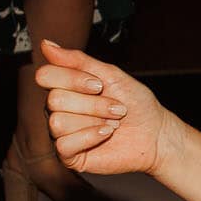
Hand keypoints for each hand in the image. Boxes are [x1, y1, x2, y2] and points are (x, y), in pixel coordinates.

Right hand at [35, 39, 173, 175]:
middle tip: (115, 108)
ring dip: (94, 120)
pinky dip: (90, 136)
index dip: (73, 79)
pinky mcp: (69, 155)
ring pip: (58, 122)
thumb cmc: (135, 104)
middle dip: (93, 103)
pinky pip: (64, 144)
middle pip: (55, 100)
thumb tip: (46, 45)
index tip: (100, 84)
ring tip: (113, 122)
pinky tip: (106, 134)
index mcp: (65, 87)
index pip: (46, 76)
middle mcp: (59, 109)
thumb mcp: (110, 75)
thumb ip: (78, 60)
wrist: (155, 133)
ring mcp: (62, 133)